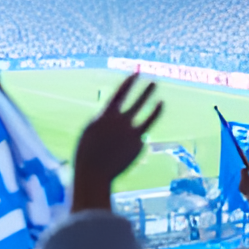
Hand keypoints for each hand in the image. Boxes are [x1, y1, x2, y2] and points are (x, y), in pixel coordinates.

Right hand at [72, 75, 162, 211]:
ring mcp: (132, 133)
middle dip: (146, 91)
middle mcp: (122, 122)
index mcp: (106, 115)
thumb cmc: (88, 151)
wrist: (95, 173)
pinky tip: (123, 149)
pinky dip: (134, 139)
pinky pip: (139, 137)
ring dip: (155, 108)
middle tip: (154, 82)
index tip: (137, 74)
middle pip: (138, 102)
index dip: (129, 83)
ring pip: (149, 117)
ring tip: (161, 101)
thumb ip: (107, 119)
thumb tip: (121, 115)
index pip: (121, 94)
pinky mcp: (139, 145)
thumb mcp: (92, 130)